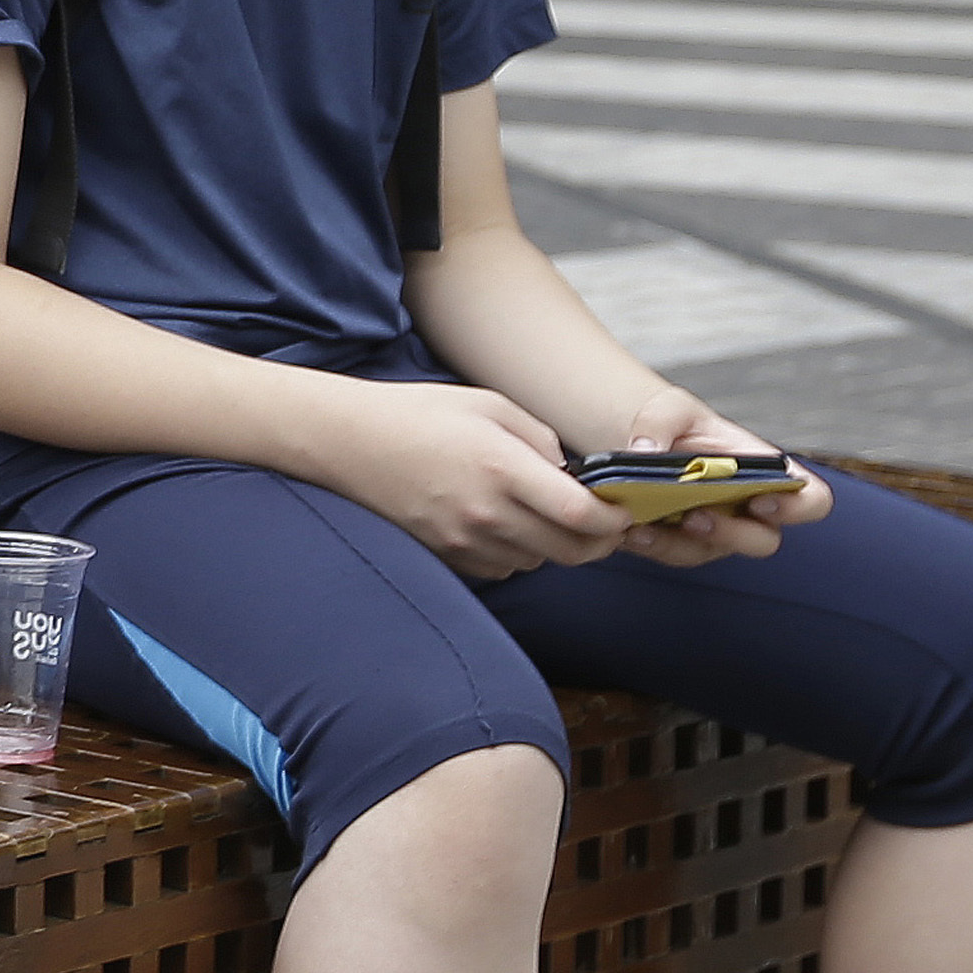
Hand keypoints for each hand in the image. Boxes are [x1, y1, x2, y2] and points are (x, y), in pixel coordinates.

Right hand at [306, 377, 624, 580]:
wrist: (349, 442)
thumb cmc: (421, 414)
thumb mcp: (491, 405)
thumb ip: (541, 440)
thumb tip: (573, 477)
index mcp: (503, 468)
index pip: (581, 515)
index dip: (615, 520)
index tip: (624, 510)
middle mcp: (486, 512)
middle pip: (570, 551)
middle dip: (600, 541)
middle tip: (606, 522)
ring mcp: (463, 540)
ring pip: (540, 562)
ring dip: (557, 546)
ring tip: (549, 515)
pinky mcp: (447, 555)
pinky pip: (505, 567)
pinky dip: (520, 552)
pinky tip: (508, 523)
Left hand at [601, 388, 829, 567]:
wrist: (633, 443)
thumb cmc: (673, 424)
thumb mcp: (670, 408)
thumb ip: (660, 421)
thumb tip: (646, 450)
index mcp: (765, 473)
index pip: (810, 500)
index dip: (796, 507)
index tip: (763, 500)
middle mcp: (749, 509)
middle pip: (764, 541)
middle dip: (733, 533)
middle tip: (698, 515)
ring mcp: (718, 531)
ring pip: (712, 553)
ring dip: (682, 542)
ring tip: (648, 523)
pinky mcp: (682, 544)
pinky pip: (674, 555)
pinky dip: (652, 544)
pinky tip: (630, 529)